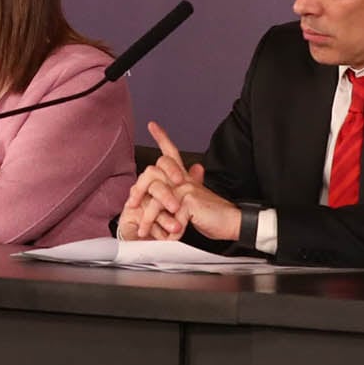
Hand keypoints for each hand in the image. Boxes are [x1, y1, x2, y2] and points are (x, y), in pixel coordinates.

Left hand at [120, 122, 240, 241]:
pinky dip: (166, 232)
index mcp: (185, 178)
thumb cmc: (212, 215)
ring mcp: (187, 189)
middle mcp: (184, 179)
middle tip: (131, 203)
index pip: (172, 154)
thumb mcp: (193, 202)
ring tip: (144, 232)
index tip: (153, 125)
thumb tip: (173, 194)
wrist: (232, 223)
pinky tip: (168, 239)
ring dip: (148, 218)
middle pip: (153, 172)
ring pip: (156, 198)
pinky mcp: (189, 203)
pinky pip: (169, 216)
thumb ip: (182, 194)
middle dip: (138, 189)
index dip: (162, 138)